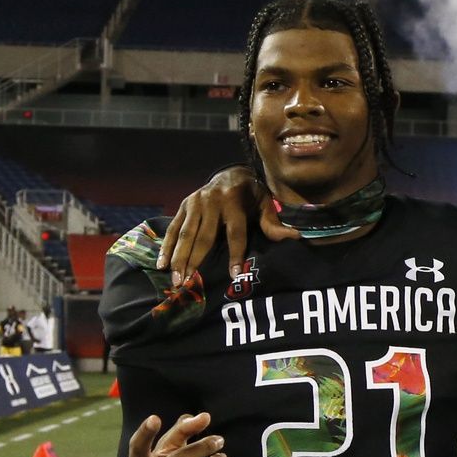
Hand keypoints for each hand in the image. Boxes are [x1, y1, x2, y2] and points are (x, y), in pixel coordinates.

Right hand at [157, 168, 292, 288]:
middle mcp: (212, 201)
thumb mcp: (266, 204)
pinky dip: (166, 246)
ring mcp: (195, 202)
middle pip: (204, 236)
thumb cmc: (252, 195)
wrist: (231, 173)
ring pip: (185, 234)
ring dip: (179, 258)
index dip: (236, 254)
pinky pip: (173, 228)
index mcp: (235, 201)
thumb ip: (273, 222)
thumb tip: (295, 237)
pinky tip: (161, 264)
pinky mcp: (184, 205)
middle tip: (189, 283)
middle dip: (196, 261)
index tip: (235, 274)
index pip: (236, 232)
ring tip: (175, 279)